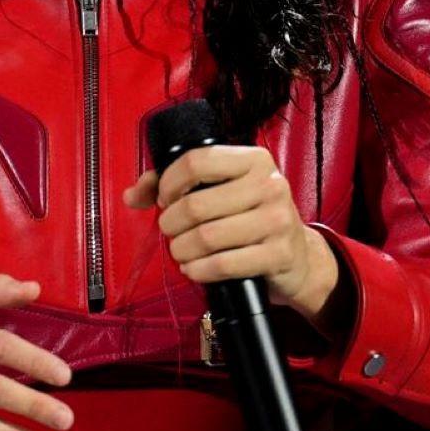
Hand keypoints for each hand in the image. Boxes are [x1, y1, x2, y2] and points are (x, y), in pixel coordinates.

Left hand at [123, 145, 338, 322]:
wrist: (297, 257)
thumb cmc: (250, 217)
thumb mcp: (221, 190)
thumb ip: (173, 184)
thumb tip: (132, 195)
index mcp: (254, 160)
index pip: (196, 161)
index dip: (169, 183)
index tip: (165, 199)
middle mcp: (269, 185)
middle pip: (196, 204)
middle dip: (171, 223)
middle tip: (171, 231)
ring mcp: (277, 220)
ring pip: (207, 237)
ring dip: (182, 249)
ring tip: (181, 251)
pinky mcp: (278, 254)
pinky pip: (223, 265)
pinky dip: (199, 270)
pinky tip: (194, 269)